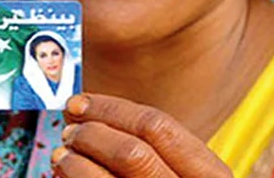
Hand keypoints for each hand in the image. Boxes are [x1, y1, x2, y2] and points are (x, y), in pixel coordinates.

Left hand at [52, 94, 232, 176]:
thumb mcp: (179, 174)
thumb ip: (152, 150)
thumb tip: (88, 116)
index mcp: (210, 176)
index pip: (157, 126)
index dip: (111, 108)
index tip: (80, 103)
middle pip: (131, 151)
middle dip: (91, 133)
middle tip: (70, 130)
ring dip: (74, 160)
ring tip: (62, 154)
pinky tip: (63, 175)